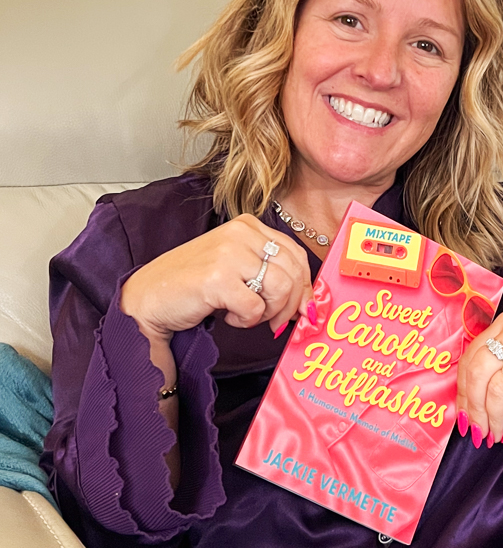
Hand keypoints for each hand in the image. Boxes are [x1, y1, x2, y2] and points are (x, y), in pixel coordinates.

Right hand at [120, 214, 314, 342]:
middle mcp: (240, 233)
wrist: (149, 297)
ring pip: (280, 288)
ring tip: (246, 315)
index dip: (305, 286)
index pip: (296, 254)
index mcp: (248, 225)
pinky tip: (228, 315)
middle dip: (290, 304)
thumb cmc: (194, 284)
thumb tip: (308, 302)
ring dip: (267, 312)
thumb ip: (270, 273)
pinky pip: (255, 307)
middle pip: (293, 271)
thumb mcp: (237, 267)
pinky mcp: (217, 279)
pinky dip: (247, 320)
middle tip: (275, 322)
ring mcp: (228, 254)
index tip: (301, 308)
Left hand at [456, 312, 502, 446]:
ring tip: (494, 435)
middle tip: (475, 431)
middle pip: (479, 373)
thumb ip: (495, 369)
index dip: (462, 392)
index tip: (462, 417)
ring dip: (493, 420)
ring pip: (499, 391)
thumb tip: (464, 406)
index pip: (472, 357)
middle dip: (473, 408)